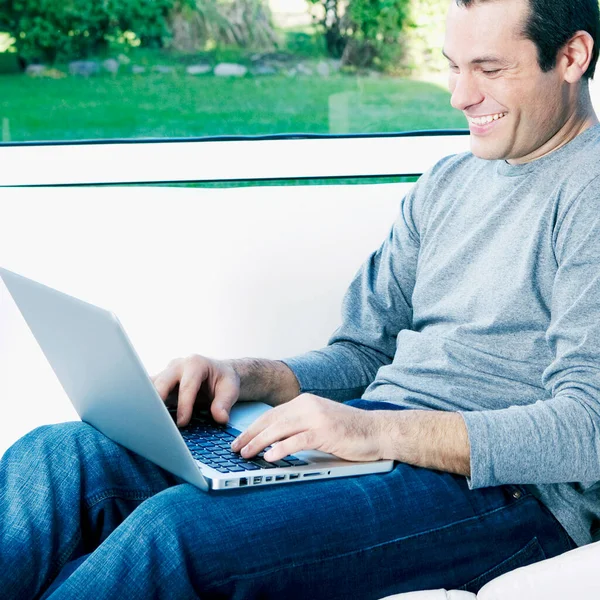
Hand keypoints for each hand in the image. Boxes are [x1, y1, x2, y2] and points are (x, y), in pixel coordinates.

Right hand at [151, 355, 240, 425]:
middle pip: (162, 382)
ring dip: (148, 402)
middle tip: (157, 422)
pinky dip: (146, 402)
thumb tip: (220, 418)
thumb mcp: (230, 389)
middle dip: (157, 401)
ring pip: (150, 385)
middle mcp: (178, 365)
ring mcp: (166, 372)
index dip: (184, 405)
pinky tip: (144, 416)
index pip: (187, 386)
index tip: (182, 423)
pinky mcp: (160, 381)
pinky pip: (148, 391)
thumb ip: (225, 403)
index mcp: (195, 363)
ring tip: (146, 420)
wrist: (218, 372)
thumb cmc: (223, 380)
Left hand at [230, 394, 384, 462]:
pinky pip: (297, 440)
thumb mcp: (320, 422)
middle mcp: (308, 405)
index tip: (239, 439)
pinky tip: (270, 457)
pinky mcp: (325, 431)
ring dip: (259, 442)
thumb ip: (299, 427)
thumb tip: (274, 441)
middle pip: (271, 420)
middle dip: (250, 435)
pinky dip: (281, 449)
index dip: (253, 427)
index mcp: (305, 401)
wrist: (378, 430)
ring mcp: (317, 417)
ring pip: (280, 429)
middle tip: (235, 448)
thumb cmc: (350, 431)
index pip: (272, 414)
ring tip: (246, 454)